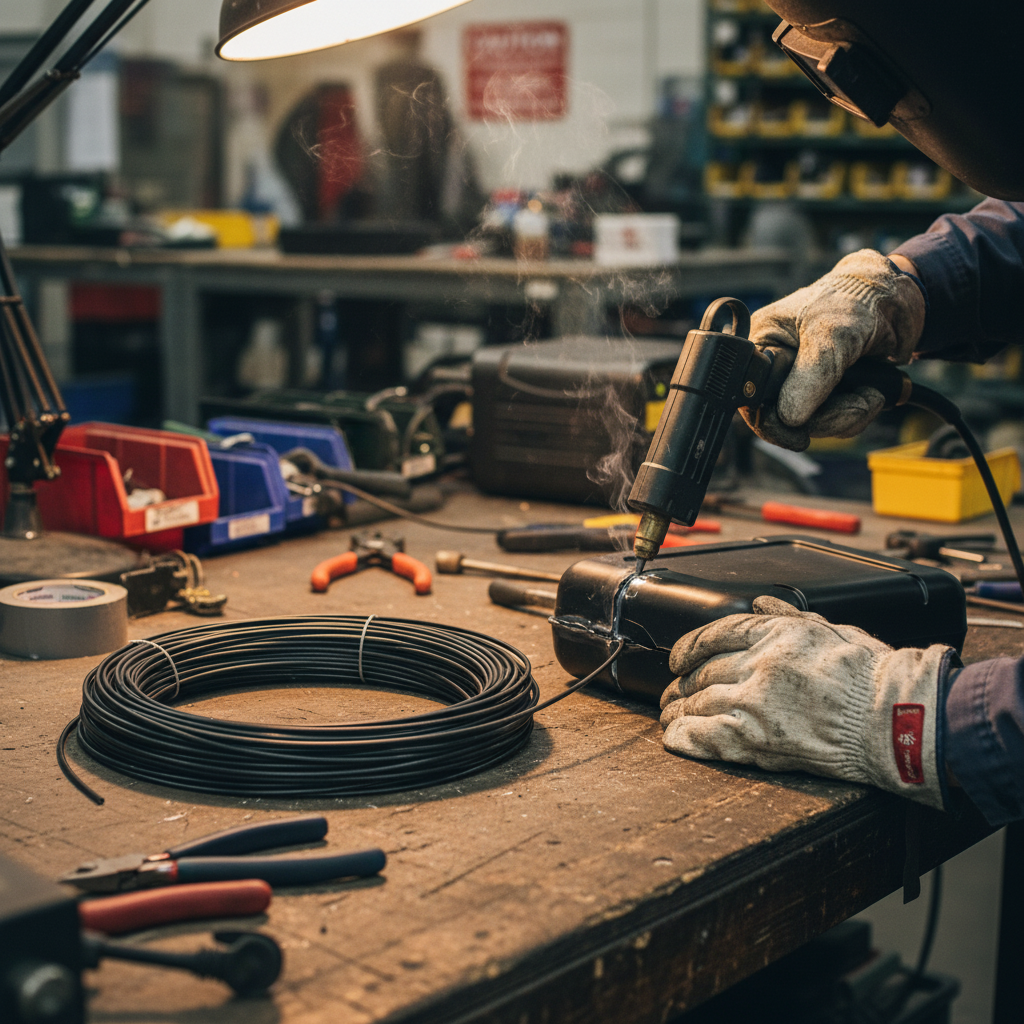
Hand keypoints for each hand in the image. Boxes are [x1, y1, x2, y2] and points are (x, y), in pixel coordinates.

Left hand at [659, 596, 951, 808]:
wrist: (893, 717)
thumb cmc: (871, 674)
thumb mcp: (830, 628)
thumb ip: (788, 615)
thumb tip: (760, 601)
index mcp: (773, 634)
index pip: (713, 634)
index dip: (688, 647)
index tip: (677, 658)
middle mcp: (756, 664)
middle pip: (702, 672)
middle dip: (683, 683)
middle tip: (674, 691)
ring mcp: (752, 703)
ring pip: (698, 703)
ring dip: (679, 709)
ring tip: (672, 714)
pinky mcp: (755, 740)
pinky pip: (705, 736)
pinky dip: (684, 737)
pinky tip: (674, 737)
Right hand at [742, 249, 925, 450]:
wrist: (897, 300)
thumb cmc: (856, 299)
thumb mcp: (832, 333)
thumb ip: (810, 375)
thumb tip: (789, 418)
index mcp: (762, 345)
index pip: (753, 398)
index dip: (774, 420)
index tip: (799, 432)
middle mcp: (777, 368)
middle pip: (783, 419)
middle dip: (825, 419)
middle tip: (858, 405)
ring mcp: (802, 383)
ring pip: (812, 425)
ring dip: (846, 416)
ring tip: (871, 394)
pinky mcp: (826, 394)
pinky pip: (832, 423)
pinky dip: (856, 414)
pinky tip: (872, 394)